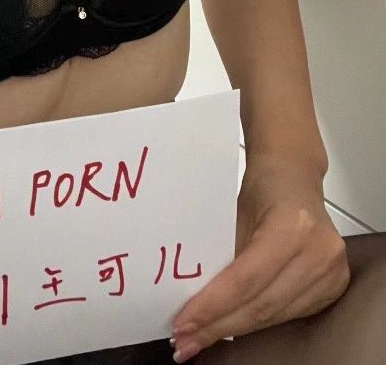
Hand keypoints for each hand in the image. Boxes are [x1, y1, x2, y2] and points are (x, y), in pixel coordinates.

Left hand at [168, 153, 350, 361]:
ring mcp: (331, 271)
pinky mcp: (334, 285)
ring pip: (274, 316)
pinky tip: (232, 327)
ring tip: (200, 339)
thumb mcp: (233, 215)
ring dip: (235, 330)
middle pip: (261, 304)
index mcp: (292, 227)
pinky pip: (288, 314)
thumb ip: (222, 258)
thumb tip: (194, 302)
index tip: (183, 323)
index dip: (212, 306)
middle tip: (185, 341)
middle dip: (218, 326)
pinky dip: (258, 322)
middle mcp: (318, 252)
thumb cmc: (263, 187)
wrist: (294, 176)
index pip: (246, 280)